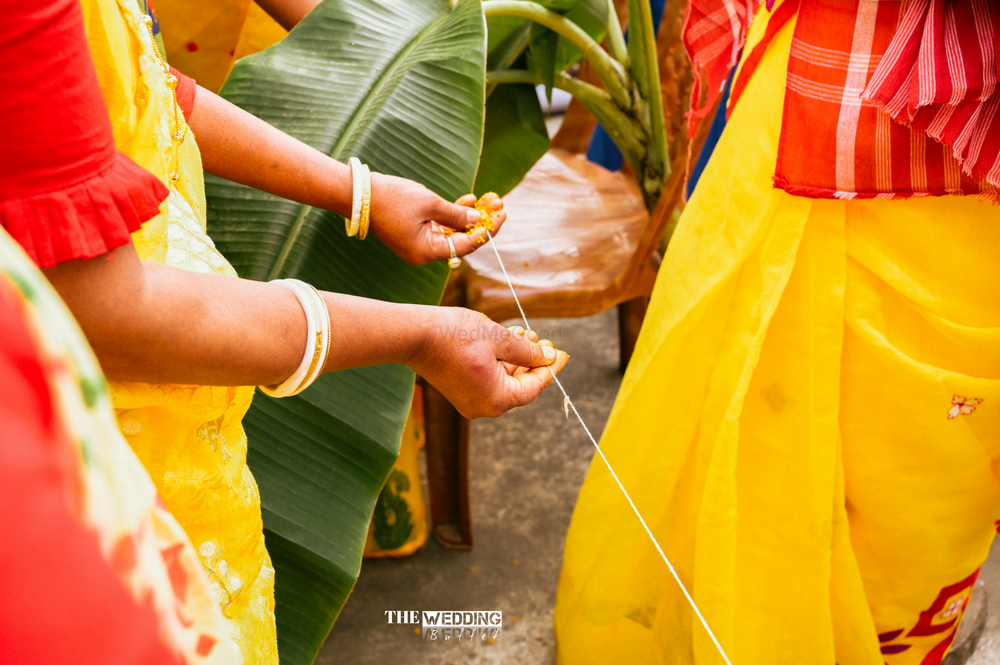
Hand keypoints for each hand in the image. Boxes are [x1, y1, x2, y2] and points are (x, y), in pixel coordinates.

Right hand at [369, 174, 505, 265]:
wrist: (358, 193)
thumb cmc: (392, 199)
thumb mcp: (429, 204)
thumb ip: (456, 215)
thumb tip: (478, 222)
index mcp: (426, 252)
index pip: (466, 246)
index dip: (487, 230)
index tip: (502, 215)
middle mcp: (424, 253)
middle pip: (462, 240)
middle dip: (482, 221)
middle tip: (500, 203)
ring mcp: (419, 243)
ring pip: (453, 232)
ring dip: (470, 216)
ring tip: (489, 198)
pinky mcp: (414, 232)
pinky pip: (440, 226)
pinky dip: (453, 215)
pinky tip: (469, 200)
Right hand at [408, 308, 568, 417]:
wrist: (414, 335)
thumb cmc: (456, 335)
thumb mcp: (500, 338)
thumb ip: (528, 351)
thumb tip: (547, 357)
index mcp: (496, 400)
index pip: (534, 387)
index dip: (551, 369)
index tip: (563, 353)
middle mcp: (483, 407)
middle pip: (519, 387)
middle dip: (533, 362)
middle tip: (545, 341)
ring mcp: (469, 401)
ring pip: (503, 382)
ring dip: (516, 359)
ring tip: (525, 333)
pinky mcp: (459, 391)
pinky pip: (488, 380)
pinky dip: (500, 363)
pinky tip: (506, 341)